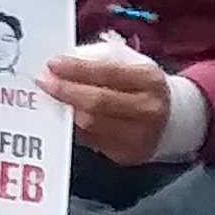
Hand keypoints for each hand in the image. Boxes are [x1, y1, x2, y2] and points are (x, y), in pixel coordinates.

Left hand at [42, 44, 176, 167]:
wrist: (170, 117)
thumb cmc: (140, 84)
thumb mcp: (128, 62)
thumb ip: (97, 59)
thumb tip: (63, 63)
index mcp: (149, 79)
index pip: (108, 72)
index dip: (77, 68)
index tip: (53, 64)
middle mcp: (148, 109)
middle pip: (98, 102)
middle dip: (66, 91)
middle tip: (43, 82)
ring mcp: (138, 136)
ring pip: (91, 125)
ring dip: (65, 110)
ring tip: (50, 97)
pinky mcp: (126, 155)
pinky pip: (91, 141)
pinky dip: (74, 127)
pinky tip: (64, 115)